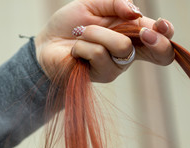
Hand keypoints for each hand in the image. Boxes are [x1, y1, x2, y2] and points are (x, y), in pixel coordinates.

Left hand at [35, 0, 174, 82]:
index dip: (167, 33)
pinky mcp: (100, 75)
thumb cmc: (68, 25)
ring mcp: (115, 66)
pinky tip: (74, 49)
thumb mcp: (92, 5)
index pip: (161, 37)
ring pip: (121, 47)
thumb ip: (115, 3)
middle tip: (142, 31)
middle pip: (158, 51)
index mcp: (131, 32)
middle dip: (152, 38)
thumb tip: (135, 12)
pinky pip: (98, 54)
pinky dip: (82, 44)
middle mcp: (127, 51)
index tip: (159, 25)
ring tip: (80, 33)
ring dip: (96, 33)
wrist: (45, 43)